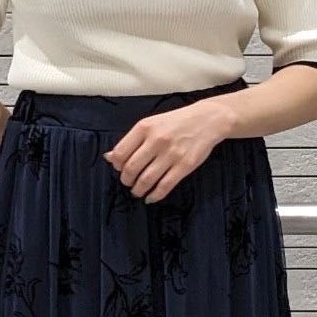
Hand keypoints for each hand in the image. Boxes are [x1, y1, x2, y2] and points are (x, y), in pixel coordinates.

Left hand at [102, 98, 234, 203]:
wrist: (207, 119)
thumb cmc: (176, 122)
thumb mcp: (152, 124)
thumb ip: (132, 141)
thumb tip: (109, 158)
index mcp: (145, 127)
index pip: (120, 153)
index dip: (117, 166)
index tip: (121, 169)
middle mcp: (156, 140)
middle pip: (131, 168)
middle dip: (126, 180)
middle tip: (129, 182)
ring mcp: (171, 154)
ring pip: (146, 180)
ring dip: (138, 190)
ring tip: (138, 191)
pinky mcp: (184, 166)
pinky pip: (164, 186)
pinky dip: (154, 195)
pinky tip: (151, 197)